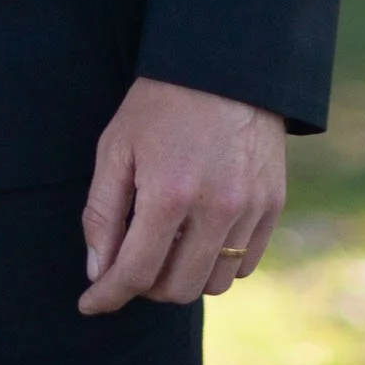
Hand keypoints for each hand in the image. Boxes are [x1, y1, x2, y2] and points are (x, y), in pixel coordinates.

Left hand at [80, 77, 285, 313]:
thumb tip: (98, 271)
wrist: (224, 62)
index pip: (136, 273)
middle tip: (132, 261)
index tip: (91, 302)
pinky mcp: (273, 205)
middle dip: (146, 286)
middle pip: (177, 288)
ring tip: (168, 244)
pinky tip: (200, 236)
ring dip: (185, 276)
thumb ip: (102, 211)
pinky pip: (245, 264)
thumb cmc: (161, 102)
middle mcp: (215, 208)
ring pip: (214, 284)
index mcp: (169, 193)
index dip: (108, 295)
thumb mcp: (117, 145)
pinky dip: (218, 262)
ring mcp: (250, 209)